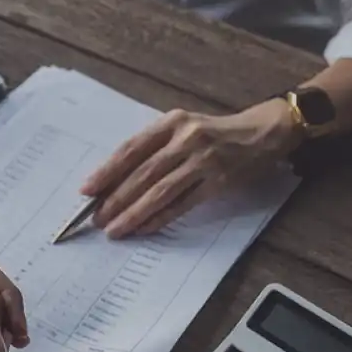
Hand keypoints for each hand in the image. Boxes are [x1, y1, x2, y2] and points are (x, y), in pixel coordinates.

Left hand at [81, 100, 302, 237]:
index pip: (131, 149)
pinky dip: (160, 218)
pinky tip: (144, 229)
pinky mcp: (218, 182)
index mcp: (171, 122)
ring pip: (160, 191)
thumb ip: (154, 147)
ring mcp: (203, 161)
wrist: (264, 133)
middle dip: (116, 199)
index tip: (87, 190)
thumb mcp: (183, 127)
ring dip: (134, 213)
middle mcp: (186, 139)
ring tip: (115, 229)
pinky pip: (182, 204)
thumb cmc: (215, 132)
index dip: (107, 171)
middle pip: (142, 173)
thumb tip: (116, 179)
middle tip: (97, 219)